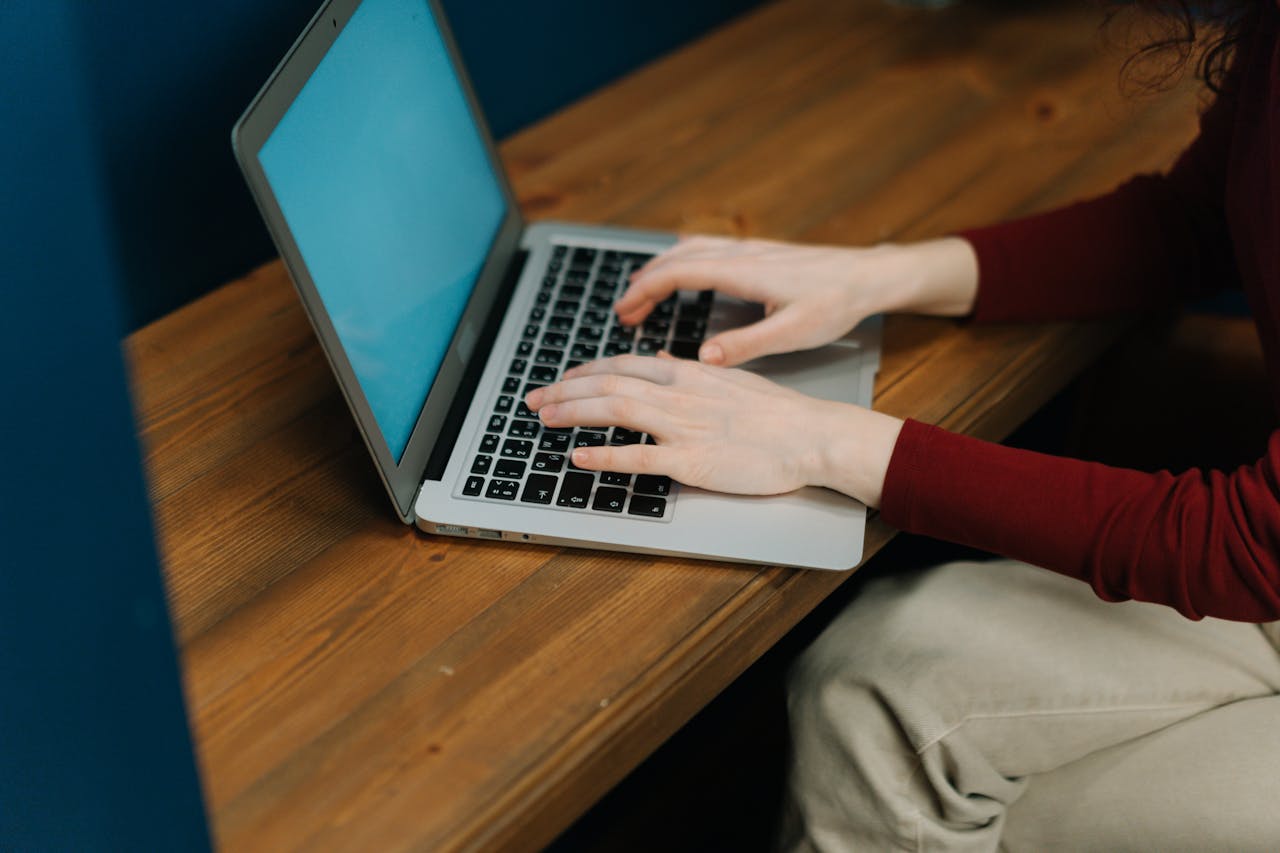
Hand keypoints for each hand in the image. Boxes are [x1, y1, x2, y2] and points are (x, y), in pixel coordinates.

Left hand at [525, 353, 903, 505]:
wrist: (811, 435)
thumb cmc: (777, 413)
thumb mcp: (729, 378)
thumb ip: (688, 369)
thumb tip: (658, 357)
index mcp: (687, 372)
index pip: (622, 364)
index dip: (584, 371)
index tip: (561, 379)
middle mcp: (679, 394)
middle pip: (608, 384)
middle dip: (564, 391)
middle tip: (533, 399)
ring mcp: (684, 426)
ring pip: (616, 410)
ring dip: (572, 412)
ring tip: (542, 418)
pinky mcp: (692, 460)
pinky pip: (639, 457)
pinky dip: (603, 454)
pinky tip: (578, 456)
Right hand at [616, 235, 977, 366]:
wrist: (870, 276)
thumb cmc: (835, 304)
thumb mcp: (791, 333)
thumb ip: (744, 345)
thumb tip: (702, 360)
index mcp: (742, 271)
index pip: (677, 273)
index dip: (644, 292)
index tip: (624, 313)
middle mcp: (740, 253)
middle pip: (676, 259)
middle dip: (644, 284)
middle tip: (625, 314)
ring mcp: (749, 248)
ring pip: (690, 250)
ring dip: (661, 270)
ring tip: (642, 294)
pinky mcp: (759, 251)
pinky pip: (707, 247)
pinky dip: (681, 259)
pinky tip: (681, 268)